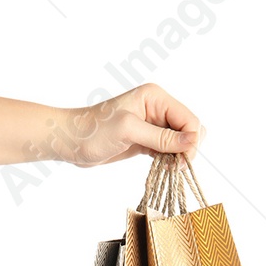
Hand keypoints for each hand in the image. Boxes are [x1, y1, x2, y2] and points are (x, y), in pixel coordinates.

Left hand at [62, 88, 201, 170]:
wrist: (72, 140)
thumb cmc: (94, 131)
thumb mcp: (129, 131)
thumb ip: (161, 137)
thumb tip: (193, 142)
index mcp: (155, 97)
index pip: (189, 119)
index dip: (191, 140)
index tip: (182, 161)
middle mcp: (157, 107)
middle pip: (189, 129)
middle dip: (187, 148)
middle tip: (174, 166)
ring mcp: (153, 124)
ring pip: (181, 141)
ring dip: (179, 156)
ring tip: (167, 168)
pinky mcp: (147, 140)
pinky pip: (169, 150)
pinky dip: (170, 160)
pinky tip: (162, 167)